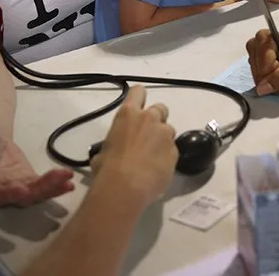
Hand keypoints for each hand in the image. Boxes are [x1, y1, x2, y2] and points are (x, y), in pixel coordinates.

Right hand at [0, 127, 74, 206]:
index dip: (9, 193)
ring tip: (68, 182)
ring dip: (52, 189)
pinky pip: (42, 187)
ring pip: (34, 194)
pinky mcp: (28, 183)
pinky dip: (56, 186)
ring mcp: (15, 189)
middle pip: (20, 196)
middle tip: (59, 181)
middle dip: (40, 190)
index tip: (24, 189)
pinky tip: (69, 182)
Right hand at [90, 85, 177, 207]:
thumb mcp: (103, 150)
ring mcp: (165, 134)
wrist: (125, 187)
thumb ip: (113, 144)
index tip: (138, 106)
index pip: (138, 92)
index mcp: (128, 114)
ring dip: (162, 139)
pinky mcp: (175, 152)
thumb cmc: (107, 168)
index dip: (139, 97)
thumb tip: (112, 152)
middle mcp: (149, 119)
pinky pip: (172, 150)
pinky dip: (166, 157)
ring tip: (152, 156)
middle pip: (160, 108)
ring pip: (168, 130)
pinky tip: (157, 170)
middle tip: (148, 135)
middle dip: (156, 119)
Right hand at [246, 29, 278, 94]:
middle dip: (278, 79)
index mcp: (263, 38)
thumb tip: (262, 89)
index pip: (263, 70)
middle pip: (260, 76)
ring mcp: (255, 56)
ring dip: (278, 82)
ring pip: (261, 82)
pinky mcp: (258, 64)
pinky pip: (263, 82)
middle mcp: (255, 45)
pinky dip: (276, 82)